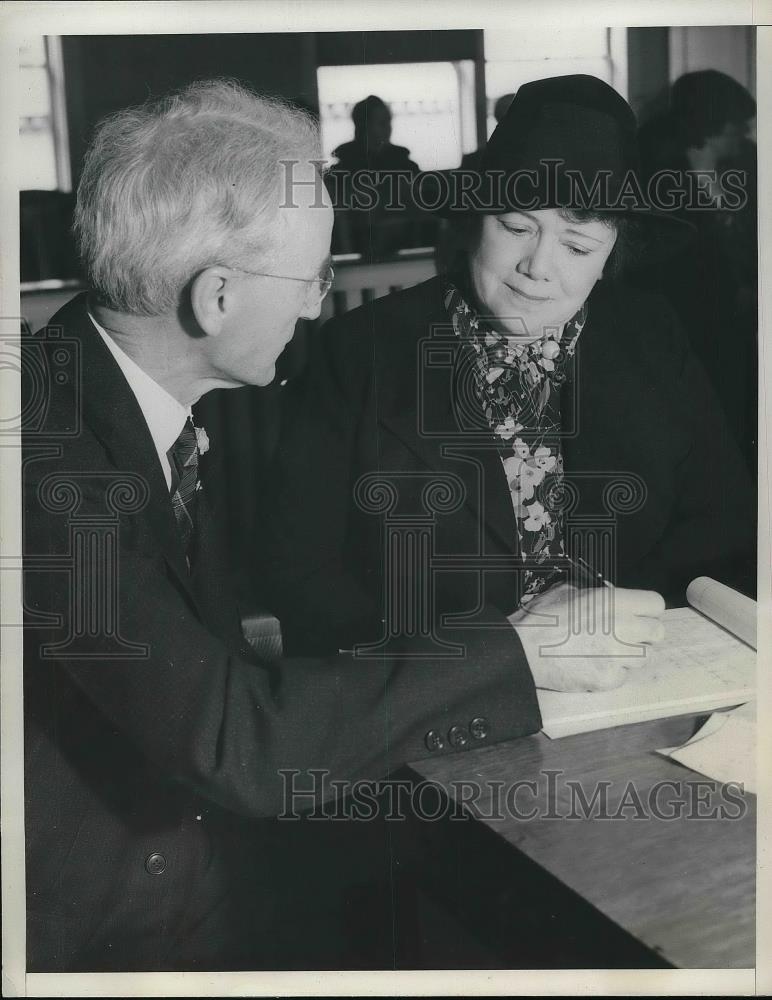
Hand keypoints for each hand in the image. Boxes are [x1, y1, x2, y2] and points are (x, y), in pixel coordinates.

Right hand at [508, 583, 665, 691]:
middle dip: (644, 634)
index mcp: (614, 600)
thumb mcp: (567, 592)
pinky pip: (623, 676)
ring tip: (608, 652)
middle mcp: (622, 627)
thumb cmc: (542, 619)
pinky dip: (612, 673)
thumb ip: (596, 594)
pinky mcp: (609, 679)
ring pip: (644, 657)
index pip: (656, 604)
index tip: (638, 615)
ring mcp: (618, 656)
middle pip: (657, 633)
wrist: (523, 650)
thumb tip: (607, 597)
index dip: (647, 610)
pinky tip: (594, 666)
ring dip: (630, 655)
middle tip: (626, 636)